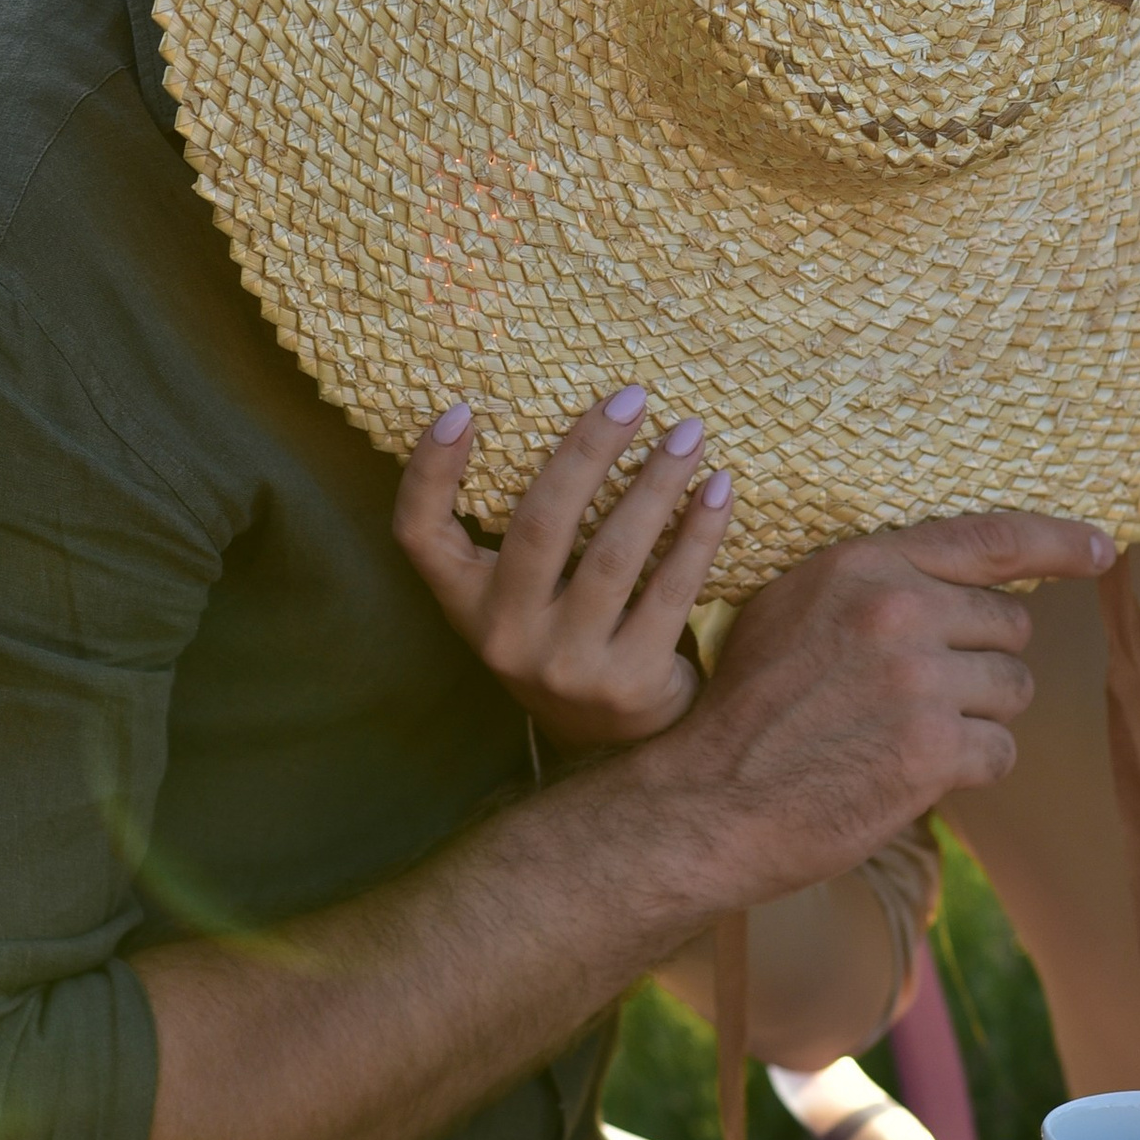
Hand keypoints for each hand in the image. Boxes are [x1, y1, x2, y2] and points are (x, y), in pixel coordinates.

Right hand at [394, 387, 733, 747]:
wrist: (617, 742)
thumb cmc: (568, 636)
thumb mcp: (522, 597)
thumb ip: (526, 534)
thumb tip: (576, 423)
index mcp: (468, 605)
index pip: (420, 535)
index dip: (429, 473)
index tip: (462, 410)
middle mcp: (505, 637)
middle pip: (540, 525)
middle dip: (587, 451)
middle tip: (632, 398)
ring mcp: (566, 665)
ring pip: (613, 554)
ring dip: (657, 484)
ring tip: (689, 434)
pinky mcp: (628, 684)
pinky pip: (670, 590)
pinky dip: (699, 533)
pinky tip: (719, 489)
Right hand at [638, 507, 1108, 901]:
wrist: (708, 801)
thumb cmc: (747, 709)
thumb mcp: (794, 610)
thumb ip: (872, 586)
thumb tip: (959, 586)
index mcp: (865, 565)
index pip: (991, 538)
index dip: (1059, 543)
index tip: (1102, 550)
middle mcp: (900, 611)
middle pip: (1008, 627)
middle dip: (981, 663)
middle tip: (920, 697)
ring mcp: (920, 681)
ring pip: (1013, 690)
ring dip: (979, 718)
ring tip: (910, 735)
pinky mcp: (933, 750)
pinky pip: (999, 751)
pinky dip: (970, 767)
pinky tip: (913, 773)